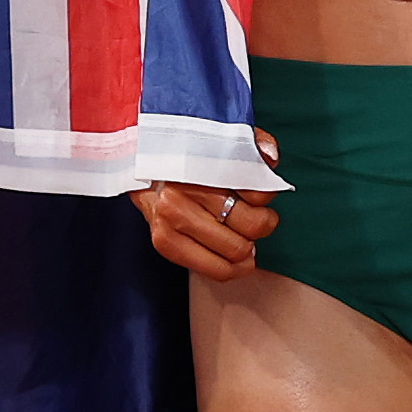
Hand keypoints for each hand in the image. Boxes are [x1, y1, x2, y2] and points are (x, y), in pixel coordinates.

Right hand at [138, 130, 286, 283]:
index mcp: (200, 166)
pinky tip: (234, 257)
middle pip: (251, 225)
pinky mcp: (165, 243)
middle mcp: (182, 194)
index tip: (258, 195)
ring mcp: (170, 221)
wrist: (142, 169)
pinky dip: (234, 268)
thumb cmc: (190, 158)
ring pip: (237, 251)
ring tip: (242, 236)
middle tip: (256, 219)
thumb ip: (251, 144)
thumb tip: (269, 158)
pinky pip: (216, 270)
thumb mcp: (222, 141)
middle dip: (263, 224)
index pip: (258, 192)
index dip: (266, 196)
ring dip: (248, 247)